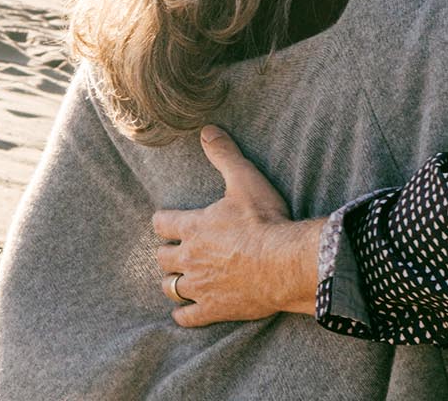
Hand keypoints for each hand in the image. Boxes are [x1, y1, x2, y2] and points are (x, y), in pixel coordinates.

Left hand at [149, 126, 326, 327]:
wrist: (286, 263)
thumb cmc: (265, 221)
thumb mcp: (245, 180)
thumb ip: (224, 155)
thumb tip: (207, 130)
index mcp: (193, 226)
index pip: (162, 223)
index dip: (163, 222)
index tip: (166, 222)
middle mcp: (190, 257)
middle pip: (162, 258)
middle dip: (167, 255)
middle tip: (176, 253)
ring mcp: (200, 286)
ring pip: (170, 288)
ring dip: (172, 283)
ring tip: (179, 281)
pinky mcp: (214, 309)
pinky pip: (187, 317)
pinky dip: (184, 315)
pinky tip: (185, 313)